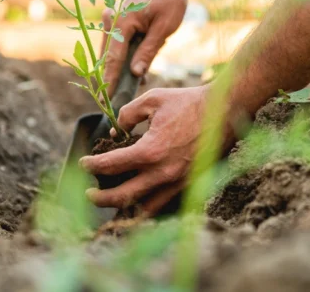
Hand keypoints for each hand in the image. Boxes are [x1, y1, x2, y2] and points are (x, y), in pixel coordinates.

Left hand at [79, 86, 212, 215]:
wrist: (226, 111)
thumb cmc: (189, 102)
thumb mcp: (153, 100)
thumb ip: (128, 114)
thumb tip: (116, 131)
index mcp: (150, 151)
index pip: (110, 165)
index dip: (92, 165)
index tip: (83, 162)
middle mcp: (163, 173)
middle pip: (122, 197)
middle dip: (100, 198)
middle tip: (89, 193)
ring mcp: (178, 183)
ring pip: (144, 209)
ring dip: (123, 208)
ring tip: (112, 203)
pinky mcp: (189, 186)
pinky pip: (164, 204)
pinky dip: (147, 207)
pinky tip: (138, 201)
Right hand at [101, 0, 189, 94]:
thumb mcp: (164, 29)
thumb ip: (148, 52)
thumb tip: (135, 74)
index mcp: (121, 21)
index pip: (113, 58)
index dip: (109, 80)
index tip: (105, 99)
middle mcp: (111, 18)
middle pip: (108, 55)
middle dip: (113, 77)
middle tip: (116, 99)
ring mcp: (113, 17)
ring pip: (112, 50)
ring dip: (120, 67)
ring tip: (131, 86)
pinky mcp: (118, 18)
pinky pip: (118, 42)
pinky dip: (125, 56)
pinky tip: (137, 70)